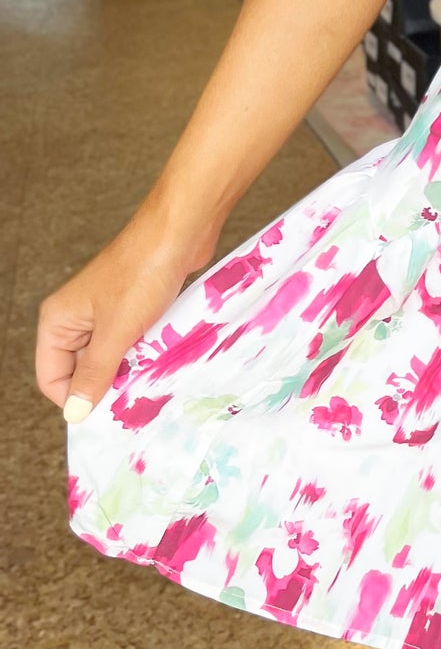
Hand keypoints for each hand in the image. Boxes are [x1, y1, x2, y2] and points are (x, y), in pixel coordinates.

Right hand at [36, 208, 216, 421]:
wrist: (179, 232)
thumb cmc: (142, 274)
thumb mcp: (116, 331)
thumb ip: (95, 373)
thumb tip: (74, 413)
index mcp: (58, 321)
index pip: (52, 377)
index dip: (75, 399)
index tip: (108, 416)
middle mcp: (76, 317)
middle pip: (81, 370)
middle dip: (106, 387)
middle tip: (135, 404)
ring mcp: (106, 312)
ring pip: (110, 357)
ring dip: (129, 371)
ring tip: (152, 384)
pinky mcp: (133, 308)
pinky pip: (132, 343)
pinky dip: (145, 355)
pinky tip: (163, 363)